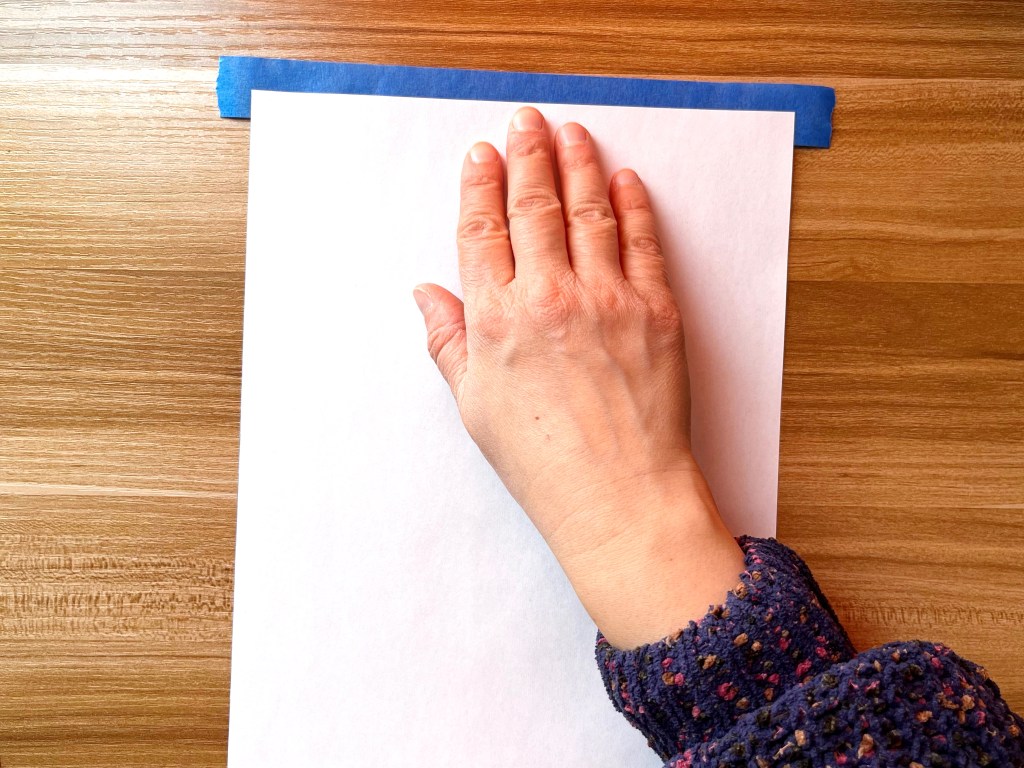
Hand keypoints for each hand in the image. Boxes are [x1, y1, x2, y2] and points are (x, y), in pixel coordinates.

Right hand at [414, 106, 743, 648]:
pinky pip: (641, 241)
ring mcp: (606, 299)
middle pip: (534, 205)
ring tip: (572, 133)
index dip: (480, 185)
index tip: (482, 155)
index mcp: (496, 320)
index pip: (482, 230)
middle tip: (526, 122)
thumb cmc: (544, 463)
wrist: (620, 498)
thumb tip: (427, 294)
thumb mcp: (475, 405)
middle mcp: (549, 297)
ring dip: (578, 164)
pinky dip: (632, 205)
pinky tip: (623, 181)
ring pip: (588, 210)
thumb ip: (449, 341)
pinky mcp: (656, 310)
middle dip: (528, 154)